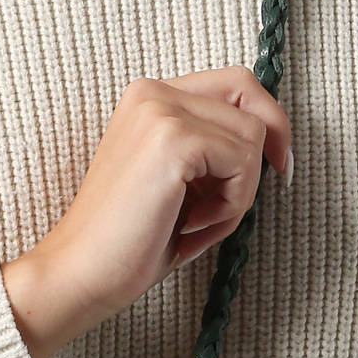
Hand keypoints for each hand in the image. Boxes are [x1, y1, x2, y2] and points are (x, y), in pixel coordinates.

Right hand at [1, 66, 292, 357]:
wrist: (80, 274)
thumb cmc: (129, 241)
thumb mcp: (180, 183)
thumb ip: (214, 152)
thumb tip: (273, 145)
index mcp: (149, 98)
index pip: (234, 83)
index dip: (267, 120)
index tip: (278, 164)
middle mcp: (152, 92)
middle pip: (249, 97)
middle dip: (263, 151)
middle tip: (253, 194)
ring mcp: (161, 111)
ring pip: (252, 135)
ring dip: (239, 193)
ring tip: (197, 225)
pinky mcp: (173, 139)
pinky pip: (243, 162)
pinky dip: (231, 205)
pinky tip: (192, 228)